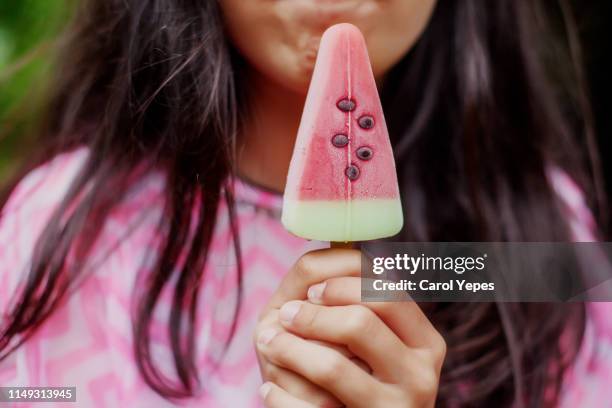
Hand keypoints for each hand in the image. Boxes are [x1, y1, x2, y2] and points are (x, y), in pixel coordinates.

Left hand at [254, 249, 445, 406]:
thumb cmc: (359, 378)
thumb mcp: (372, 339)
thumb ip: (361, 300)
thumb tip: (338, 247)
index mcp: (425, 341)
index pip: (386, 293)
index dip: (342, 284)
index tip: (312, 291)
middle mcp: (419, 376)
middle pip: (360, 322)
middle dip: (312, 315)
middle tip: (286, 316)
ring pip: (330, 366)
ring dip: (286, 349)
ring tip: (269, 343)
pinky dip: (277, 396)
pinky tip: (270, 390)